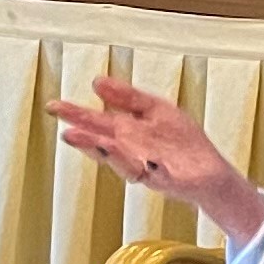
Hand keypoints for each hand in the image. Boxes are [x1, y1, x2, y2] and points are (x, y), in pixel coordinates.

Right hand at [47, 74, 263, 240]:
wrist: (210, 171)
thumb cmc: (181, 141)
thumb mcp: (154, 109)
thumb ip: (127, 98)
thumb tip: (96, 82)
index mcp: (126, 134)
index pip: (95, 124)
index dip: (75, 116)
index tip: (53, 106)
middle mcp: (131, 153)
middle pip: (105, 145)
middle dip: (88, 140)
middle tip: (68, 132)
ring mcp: (149, 168)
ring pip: (126, 163)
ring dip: (113, 155)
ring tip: (99, 144)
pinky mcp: (170, 181)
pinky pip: (160, 175)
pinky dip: (154, 170)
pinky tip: (147, 163)